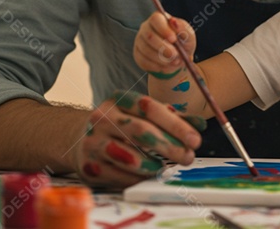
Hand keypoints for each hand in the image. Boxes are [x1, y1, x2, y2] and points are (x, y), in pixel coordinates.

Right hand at [75, 90, 204, 186]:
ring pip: (130, 157)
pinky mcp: (89, 165)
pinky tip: (147, 175)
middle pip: (141, 132)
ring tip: (165, 167)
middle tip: (188, 157)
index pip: (150, 108)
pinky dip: (138, 178)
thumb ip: (172, 118)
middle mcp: (103, 118)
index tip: (195, 140)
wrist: (80, 139)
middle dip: (170, 146)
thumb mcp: (142, 114)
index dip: (176, 125)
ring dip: (154, 165)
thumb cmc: (121, 125)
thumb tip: (200, 125)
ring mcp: (93, 141)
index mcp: (119, 99)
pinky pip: (120, 176)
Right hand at [134, 12, 197, 76]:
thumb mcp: (189, 36)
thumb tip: (174, 21)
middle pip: (149, 36)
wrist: (178, 59)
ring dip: (161, 59)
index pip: (155, 19)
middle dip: (163, 47)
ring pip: (146, 50)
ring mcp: (140, 41)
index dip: (163, 29)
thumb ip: (183, 29)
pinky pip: (143, 61)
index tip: (173, 39)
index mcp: (159, 19)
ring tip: (174, 62)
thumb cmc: (183, 43)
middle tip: (175, 55)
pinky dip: (156, 66)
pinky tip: (166, 66)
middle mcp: (146, 28)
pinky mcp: (138, 55)